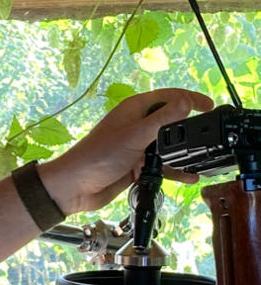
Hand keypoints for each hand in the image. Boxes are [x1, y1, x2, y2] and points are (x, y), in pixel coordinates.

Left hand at [39, 88, 214, 213]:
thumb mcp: (135, 135)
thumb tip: (186, 101)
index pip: (168, 96)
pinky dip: (174, 170)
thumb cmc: (98, 156)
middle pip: (170, 121)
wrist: (75, 187)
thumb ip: (162, 120)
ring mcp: (136, 145)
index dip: (189, 98)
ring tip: (202, 159)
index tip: (210, 106)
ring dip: (183, 152)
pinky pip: (161, 164)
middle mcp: (136, 124)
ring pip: (167, 145)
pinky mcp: (135, 164)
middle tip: (210, 135)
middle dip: (189, 128)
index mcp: (134, 109)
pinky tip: (188, 177)